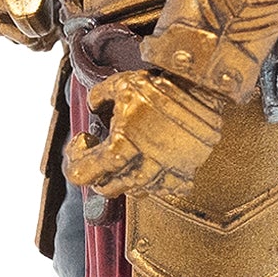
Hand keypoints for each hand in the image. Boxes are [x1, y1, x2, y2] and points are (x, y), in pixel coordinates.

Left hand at [66, 66, 224, 202]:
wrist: (201, 88)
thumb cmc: (162, 86)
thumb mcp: (120, 85)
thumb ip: (98, 97)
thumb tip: (94, 105)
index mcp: (120, 146)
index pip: (84, 173)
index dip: (76, 158)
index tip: (84, 141)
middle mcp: (143, 163)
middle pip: (110, 188)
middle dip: (100, 176)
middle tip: (100, 161)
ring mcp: (166, 168)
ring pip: (139, 191)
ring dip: (128, 182)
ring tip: (127, 165)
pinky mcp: (187, 168)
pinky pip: (170, 188)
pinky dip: (159, 184)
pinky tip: (154, 169)